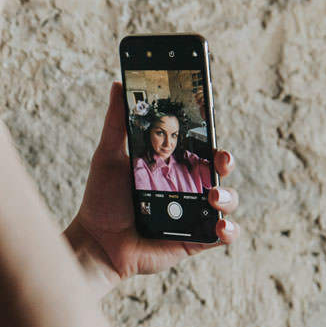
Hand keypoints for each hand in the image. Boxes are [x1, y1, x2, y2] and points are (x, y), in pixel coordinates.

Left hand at [65, 81, 241, 287]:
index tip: (212, 122)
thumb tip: (117, 83)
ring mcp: (194, 213)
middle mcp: (187, 186)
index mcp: (171, 165)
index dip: (210, 134)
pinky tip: (219, 227)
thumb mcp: (108, 156)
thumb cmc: (103, 199)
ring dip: (228, 196)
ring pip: (227, 200)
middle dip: (226, 160)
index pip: (199, 145)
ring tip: (212, 196)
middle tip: (220, 159)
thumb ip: (116, 122)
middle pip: (219, 169)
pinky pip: (223, 235)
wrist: (96, 242)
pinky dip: (228, 231)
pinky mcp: (195, 239)